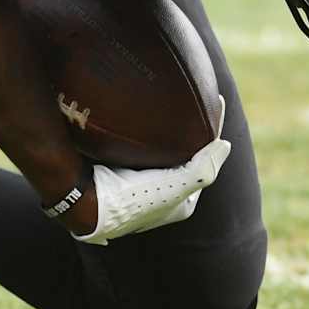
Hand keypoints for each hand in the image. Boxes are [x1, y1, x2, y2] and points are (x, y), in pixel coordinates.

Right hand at [74, 97, 229, 245]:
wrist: (84, 200)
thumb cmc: (133, 197)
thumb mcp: (175, 186)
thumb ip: (203, 169)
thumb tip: (225, 145)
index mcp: (179, 205)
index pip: (202, 165)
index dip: (209, 138)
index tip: (213, 104)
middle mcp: (160, 198)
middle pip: (180, 159)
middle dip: (186, 137)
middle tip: (190, 103)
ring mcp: (138, 187)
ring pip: (159, 154)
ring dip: (163, 134)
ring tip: (168, 105)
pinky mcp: (117, 173)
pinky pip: (138, 149)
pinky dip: (143, 135)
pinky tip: (141, 118)